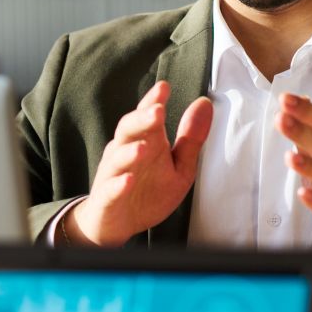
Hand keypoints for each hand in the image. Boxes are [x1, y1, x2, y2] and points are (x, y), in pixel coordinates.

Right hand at [66, 81, 211, 246]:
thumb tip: (205, 103)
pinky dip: (117, 185)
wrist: (116, 223)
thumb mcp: (179, 167)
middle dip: (141, 120)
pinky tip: (127, 181)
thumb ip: (191, 139)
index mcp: (145, 142)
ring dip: (129, 153)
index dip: (153, 101)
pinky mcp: (107, 200)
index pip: (146, 116)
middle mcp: (125, 153)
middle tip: (157, 110)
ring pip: (117, 159)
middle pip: (128, 130)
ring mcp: (113, 175)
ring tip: (143, 147)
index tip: (164, 87)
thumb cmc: (148, 191)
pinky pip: (110, 190)